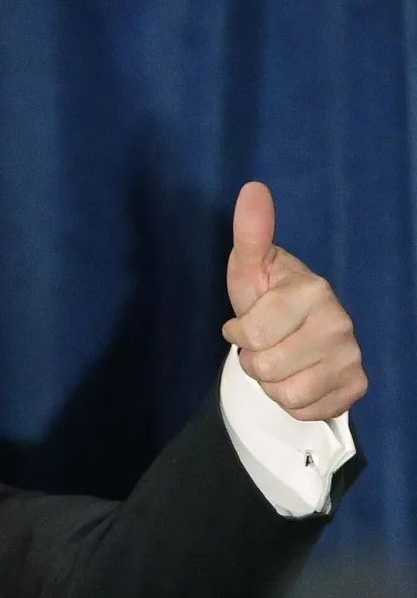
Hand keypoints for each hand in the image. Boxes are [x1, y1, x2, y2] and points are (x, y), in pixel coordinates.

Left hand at [221, 181, 366, 420]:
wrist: (296, 333)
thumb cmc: (267, 298)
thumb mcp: (250, 269)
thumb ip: (250, 234)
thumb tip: (252, 188)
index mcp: (314, 290)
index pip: (254, 335)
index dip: (240, 335)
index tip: (249, 322)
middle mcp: (340, 323)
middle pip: (267, 368)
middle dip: (254, 361)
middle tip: (266, 344)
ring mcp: (352, 356)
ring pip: (285, 393)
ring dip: (271, 383)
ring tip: (281, 360)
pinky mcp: (356, 386)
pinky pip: (305, 410)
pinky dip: (292, 402)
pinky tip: (299, 377)